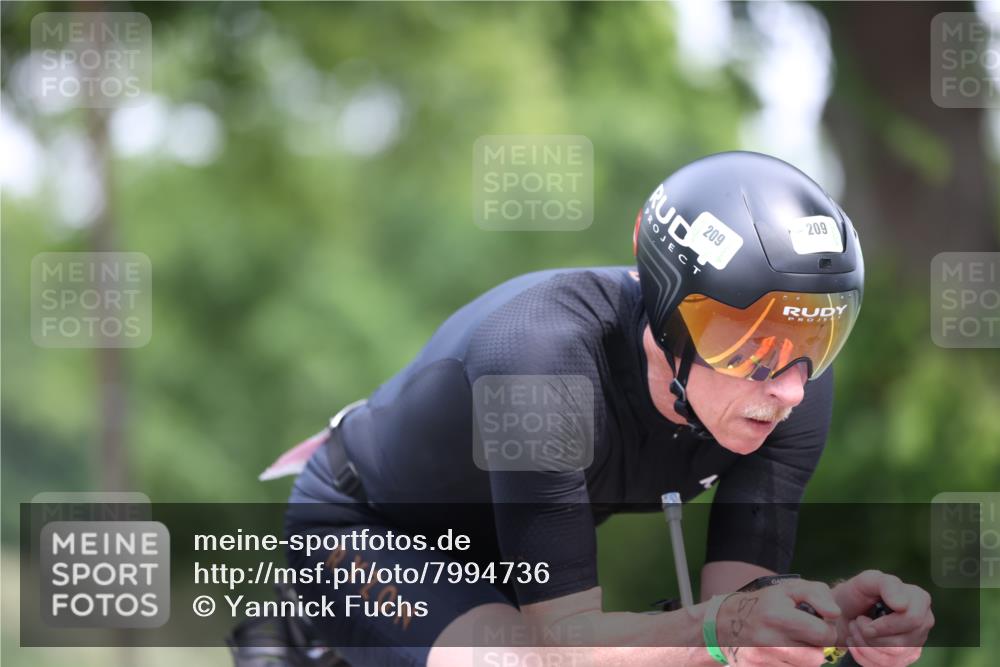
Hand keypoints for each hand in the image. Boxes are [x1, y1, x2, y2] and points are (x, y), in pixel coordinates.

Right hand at [715, 578, 839, 665]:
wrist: (726, 623)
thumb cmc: (765, 604)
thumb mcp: (789, 589)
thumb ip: (818, 594)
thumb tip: (835, 614)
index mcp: (778, 617)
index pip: (825, 635)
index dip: (826, 629)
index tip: (817, 624)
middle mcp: (769, 642)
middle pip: (817, 657)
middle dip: (815, 646)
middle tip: (803, 635)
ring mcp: (762, 661)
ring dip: (803, 658)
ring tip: (790, 644)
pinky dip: (789, 665)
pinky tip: (780, 654)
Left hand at [832, 570, 933, 666]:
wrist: (843, 610)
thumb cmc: (857, 593)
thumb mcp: (868, 580)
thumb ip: (887, 585)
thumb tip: (903, 605)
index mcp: (919, 600)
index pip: (912, 620)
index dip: (885, 625)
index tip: (862, 619)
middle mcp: (923, 622)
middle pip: (901, 643)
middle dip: (871, 636)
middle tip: (856, 623)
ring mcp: (916, 641)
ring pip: (893, 657)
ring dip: (864, 645)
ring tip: (855, 630)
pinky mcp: (904, 656)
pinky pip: (886, 665)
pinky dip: (864, 655)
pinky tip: (857, 642)